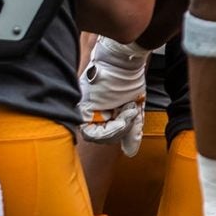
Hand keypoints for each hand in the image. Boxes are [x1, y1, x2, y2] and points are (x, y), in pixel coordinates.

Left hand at [80, 38, 150, 154]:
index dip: (119, 133)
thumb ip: (131, 131)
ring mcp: (83, 112)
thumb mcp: (133, 110)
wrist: (124, 62)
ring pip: (97, 138)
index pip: (104, 137)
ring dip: (120, 128)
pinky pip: (93, 133)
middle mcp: (89, 114)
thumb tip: (129, 153)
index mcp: (99, 115)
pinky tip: (124, 111)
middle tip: (131, 113)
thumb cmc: (127, 81)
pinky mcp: (82, 109)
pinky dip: (114, 127)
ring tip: (129, 109)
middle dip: (122, 131)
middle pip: (101, 140)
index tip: (132, 118)